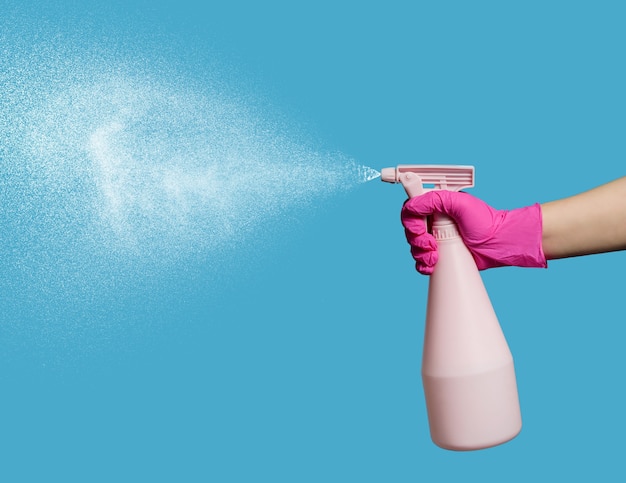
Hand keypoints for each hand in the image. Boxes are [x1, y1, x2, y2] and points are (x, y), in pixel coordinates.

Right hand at [400, 191, 546, 274]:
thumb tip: (412, 205)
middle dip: (417, 240)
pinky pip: (421, 261)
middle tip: (432, 244)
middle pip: (409, 230)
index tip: (419, 229)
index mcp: (436, 204)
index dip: (410, 221)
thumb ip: (434, 199)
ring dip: (420, 253)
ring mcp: (436, 237)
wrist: (498, 245)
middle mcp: (433, 220)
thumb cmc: (485, 222)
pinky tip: (432, 265)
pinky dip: (423, 265)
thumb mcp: (459, 203)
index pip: (410, 209)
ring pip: (414, 246)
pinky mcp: (440, 254)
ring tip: (436, 256)